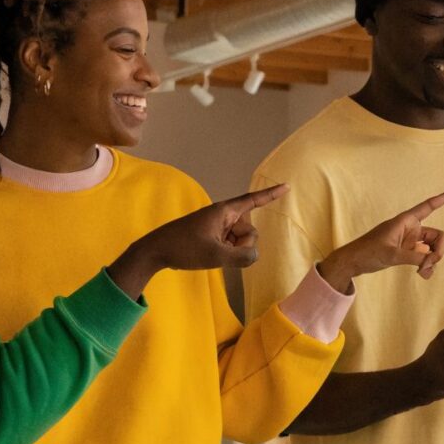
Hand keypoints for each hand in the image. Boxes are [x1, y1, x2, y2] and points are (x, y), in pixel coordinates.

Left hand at [111, 184, 288, 295]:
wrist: (156, 251)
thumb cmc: (184, 248)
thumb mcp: (216, 255)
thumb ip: (243, 257)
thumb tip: (254, 255)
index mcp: (224, 211)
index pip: (253, 200)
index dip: (271, 195)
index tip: (286, 186)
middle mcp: (224, 216)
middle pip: (250, 231)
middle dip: (243, 245)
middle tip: (220, 251)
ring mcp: (219, 227)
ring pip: (242, 241)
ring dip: (234, 251)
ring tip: (212, 253)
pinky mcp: (214, 236)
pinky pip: (232, 245)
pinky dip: (227, 253)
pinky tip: (211, 255)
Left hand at [320, 188, 443, 290]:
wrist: (354, 261)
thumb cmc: (368, 251)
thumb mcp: (392, 254)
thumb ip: (415, 257)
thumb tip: (432, 261)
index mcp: (406, 221)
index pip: (428, 206)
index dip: (443, 198)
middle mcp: (411, 229)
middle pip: (438, 236)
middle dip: (438, 251)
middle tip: (429, 264)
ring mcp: (411, 241)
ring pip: (433, 248)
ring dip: (432, 261)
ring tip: (424, 272)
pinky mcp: (408, 251)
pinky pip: (425, 257)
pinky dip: (427, 265)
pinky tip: (423, 274)